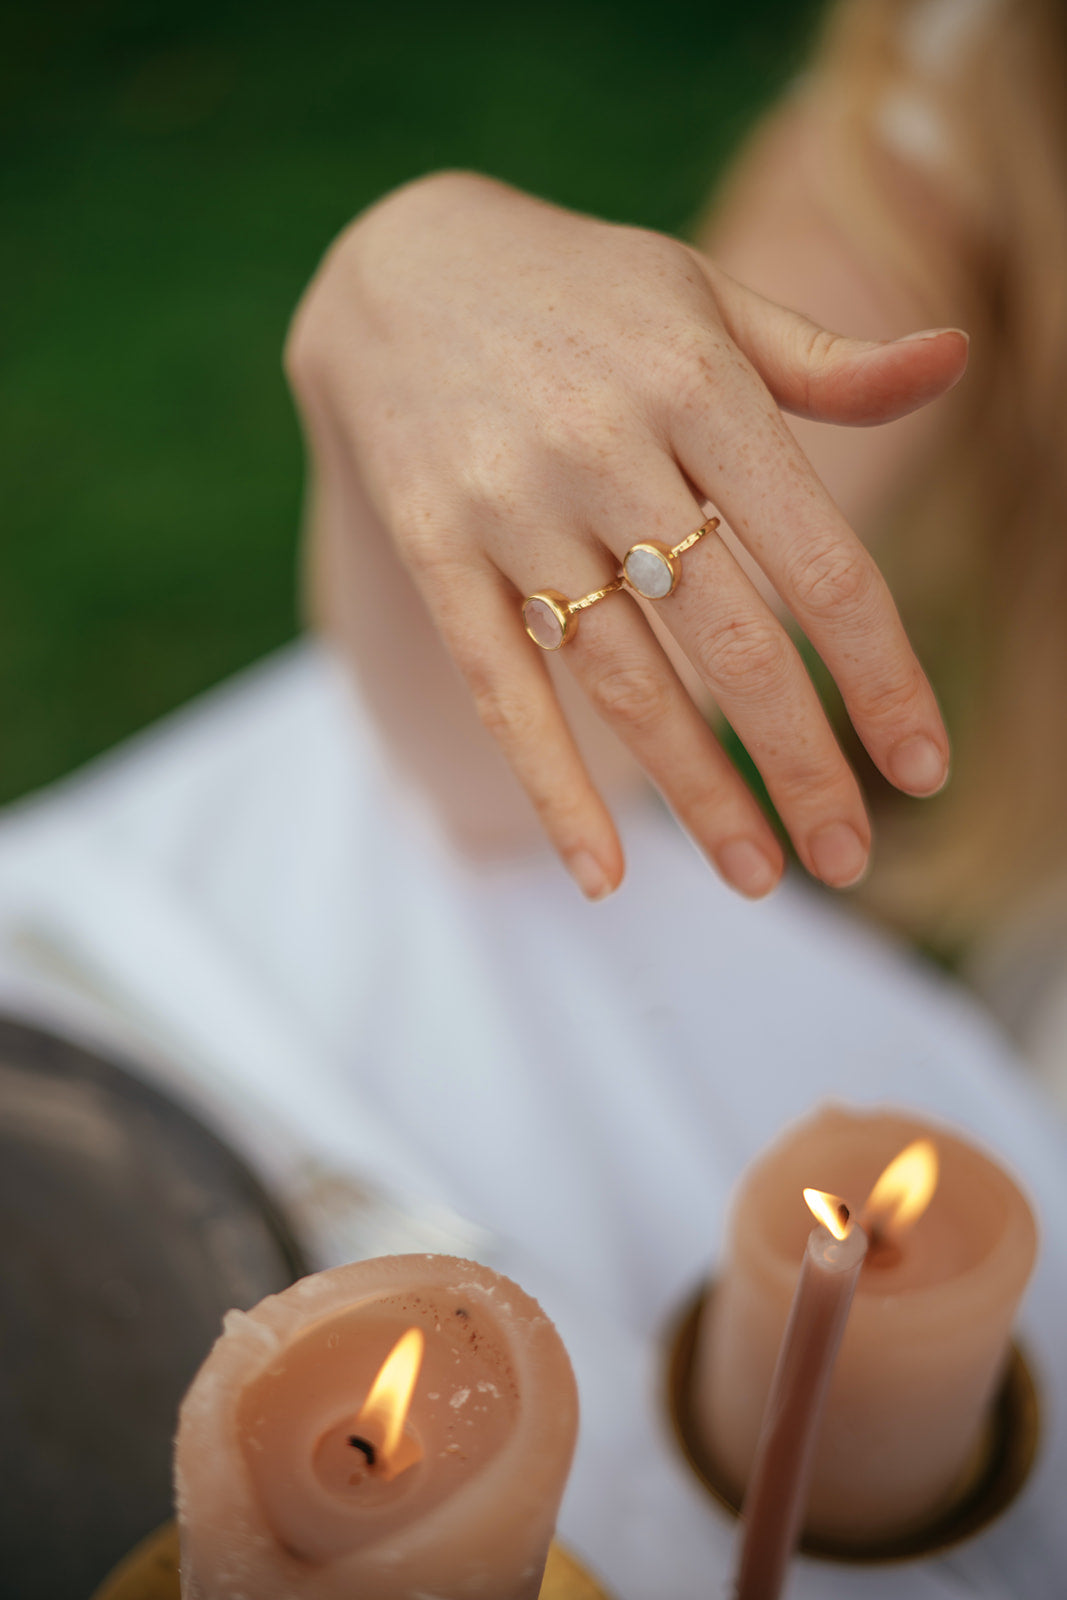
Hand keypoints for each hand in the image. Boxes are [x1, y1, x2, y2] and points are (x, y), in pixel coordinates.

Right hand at [287, 172, 965, 900]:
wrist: (394, 271)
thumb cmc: (586, 297)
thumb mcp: (707, 300)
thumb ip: (825, 362)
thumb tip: (952, 363)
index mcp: (701, 386)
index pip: (820, 563)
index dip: (881, 676)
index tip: (923, 767)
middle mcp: (608, 449)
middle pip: (730, 646)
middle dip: (801, 765)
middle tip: (849, 859)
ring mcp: (512, 507)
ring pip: (625, 684)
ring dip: (699, 796)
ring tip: (759, 879)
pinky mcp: (435, 551)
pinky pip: (502, 689)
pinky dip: (553, 789)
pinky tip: (605, 874)